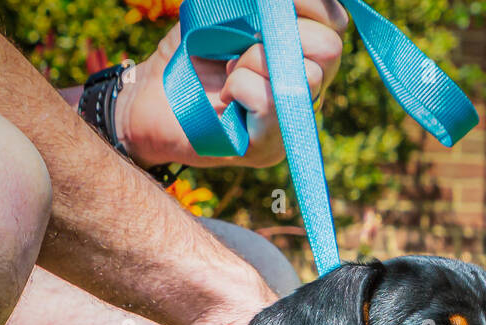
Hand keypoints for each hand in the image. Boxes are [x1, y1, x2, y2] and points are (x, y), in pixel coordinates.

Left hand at [118, 0, 348, 168]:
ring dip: (257, 60)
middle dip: (284, 32)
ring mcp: (290, 123)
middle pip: (330, 50)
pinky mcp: (267, 149)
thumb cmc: (189, 48)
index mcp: (304, 52)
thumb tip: (282, 0)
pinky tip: (225, 96)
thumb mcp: (227, 8)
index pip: (335, 23)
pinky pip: (271, 102)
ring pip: (305, 77)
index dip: (312, 2)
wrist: (150, 94)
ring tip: (230, 69)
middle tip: (244, 41)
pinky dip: (241, 86)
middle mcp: (307, 89)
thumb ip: (261, 1)